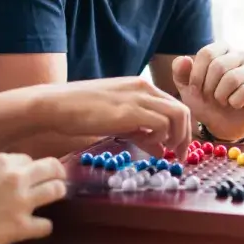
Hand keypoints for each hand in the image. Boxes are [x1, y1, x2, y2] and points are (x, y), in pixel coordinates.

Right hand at [0, 152, 67, 243]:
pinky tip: (35, 229)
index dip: (29, 170)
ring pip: (57, 190)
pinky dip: (42, 227)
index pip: (28, 159)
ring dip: (56, 195)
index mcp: (1, 161)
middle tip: (55, 183)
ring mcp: (22, 201)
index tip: (29, 178)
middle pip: (52, 168)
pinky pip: (47, 225)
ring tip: (51, 201)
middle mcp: (16, 176)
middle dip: (55, 175)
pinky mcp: (22, 226)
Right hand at [40, 77, 191, 156]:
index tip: (179, 149)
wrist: (57, 105)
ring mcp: (138, 98)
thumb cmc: (82, 113)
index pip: (176, 105)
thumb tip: (161, 150)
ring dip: (176, 137)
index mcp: (142, 87)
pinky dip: (161, 138)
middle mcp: (144, 88)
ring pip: (178, 115)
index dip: (183, 129)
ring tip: (164, 151)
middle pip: (183, 110)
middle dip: (186, 136)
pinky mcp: (130, 111)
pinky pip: (161, 123)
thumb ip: (142, 133)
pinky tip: (147, 145)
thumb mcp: (119, 122)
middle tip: (180, 156)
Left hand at [170, 42, 243, 141]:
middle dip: (208, 87)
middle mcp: (239, 55)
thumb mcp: (187, 88)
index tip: (195, 89)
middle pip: (219, 65)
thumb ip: (180, 72)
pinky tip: (235, 105)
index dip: (197, 75)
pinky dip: (234, 102)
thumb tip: (184, 59)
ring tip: (221, 101)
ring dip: (220, 96)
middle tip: (210, 97)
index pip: (207, 53)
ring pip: (232, 78)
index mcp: (221, 49)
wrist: (221, 124)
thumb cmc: (205, 101)